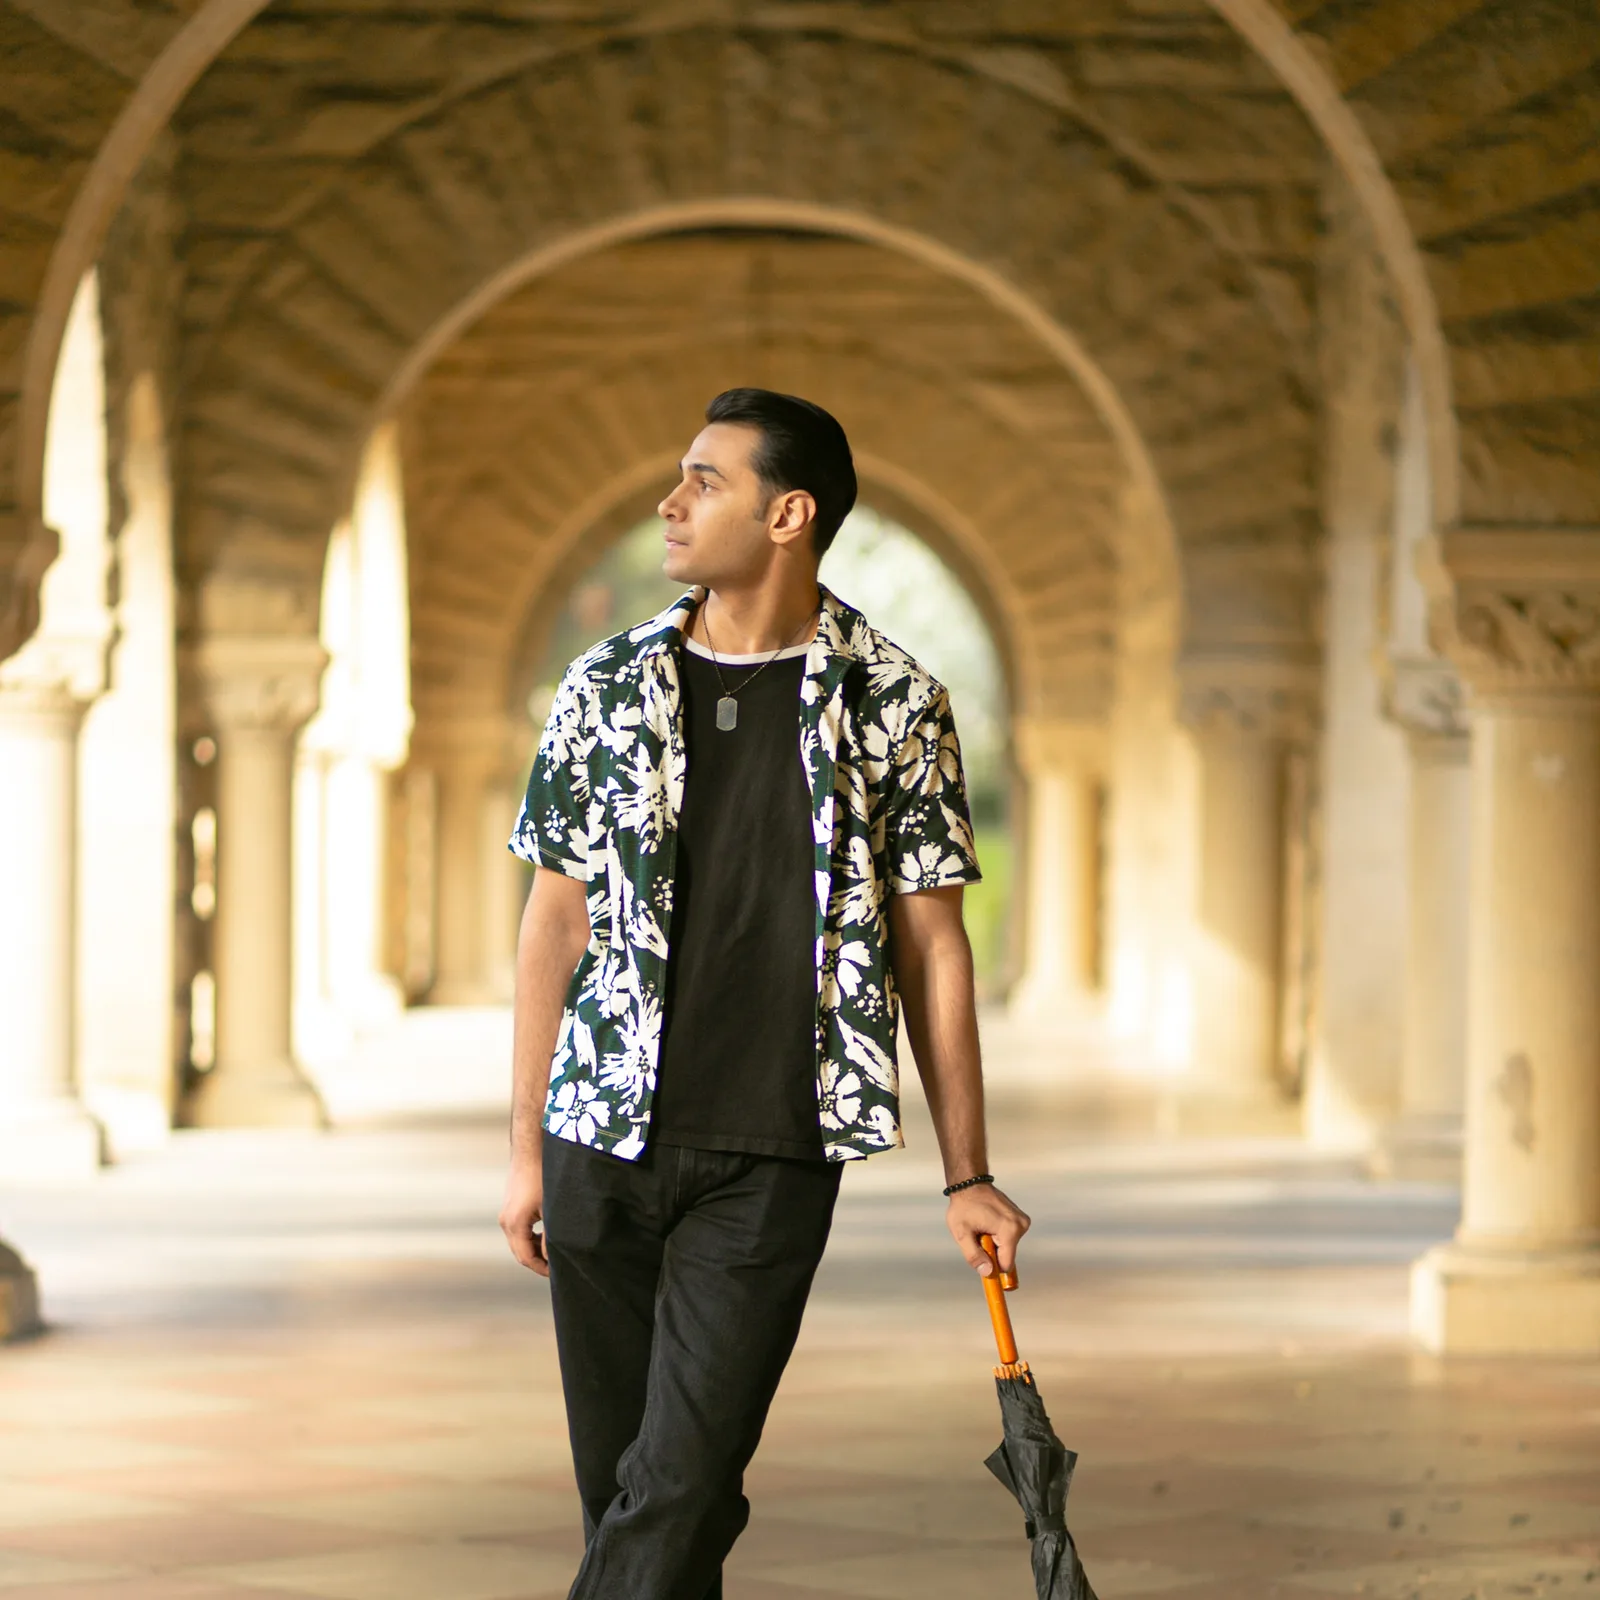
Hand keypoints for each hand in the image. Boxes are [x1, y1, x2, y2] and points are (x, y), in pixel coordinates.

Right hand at [498, 1159, 548, 1276]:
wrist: (531, 1149)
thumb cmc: (543, 1176)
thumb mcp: (552, 1208)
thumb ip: (552, 1235)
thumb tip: (553, 1258)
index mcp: (514, 1224)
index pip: (526, 1258)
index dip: (541, 1269)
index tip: (558, 1273)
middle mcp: (506, 1221)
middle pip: (520, 1252)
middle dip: (537, 1261)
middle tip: (558, 1266)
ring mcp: (506, 1213)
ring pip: (519, 1241)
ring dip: (535, 1249)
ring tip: (554, 1251)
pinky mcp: (510, 1206)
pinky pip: (519, 1230)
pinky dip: (531, 1237)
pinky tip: (546, 1235)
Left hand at [947, 1183, 1029, 1279]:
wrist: (970, 1184)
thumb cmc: (964, 1206)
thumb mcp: (962, 1233)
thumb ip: (974, 1255)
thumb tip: (988, 1272)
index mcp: (1009, 1230)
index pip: (1006, 1264)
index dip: (993, 1267)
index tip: (982, 1262)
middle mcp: (1021, 1225)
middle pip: (1007, 1255)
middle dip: (992, 1251)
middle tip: (979, 1236)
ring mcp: (1022, 1220)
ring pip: (1008, 1246)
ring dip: (995, 1243)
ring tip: (983, 1227)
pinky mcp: (1021, 1218)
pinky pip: (1010, 1237)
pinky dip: (999, 1235)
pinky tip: (988, 1223)